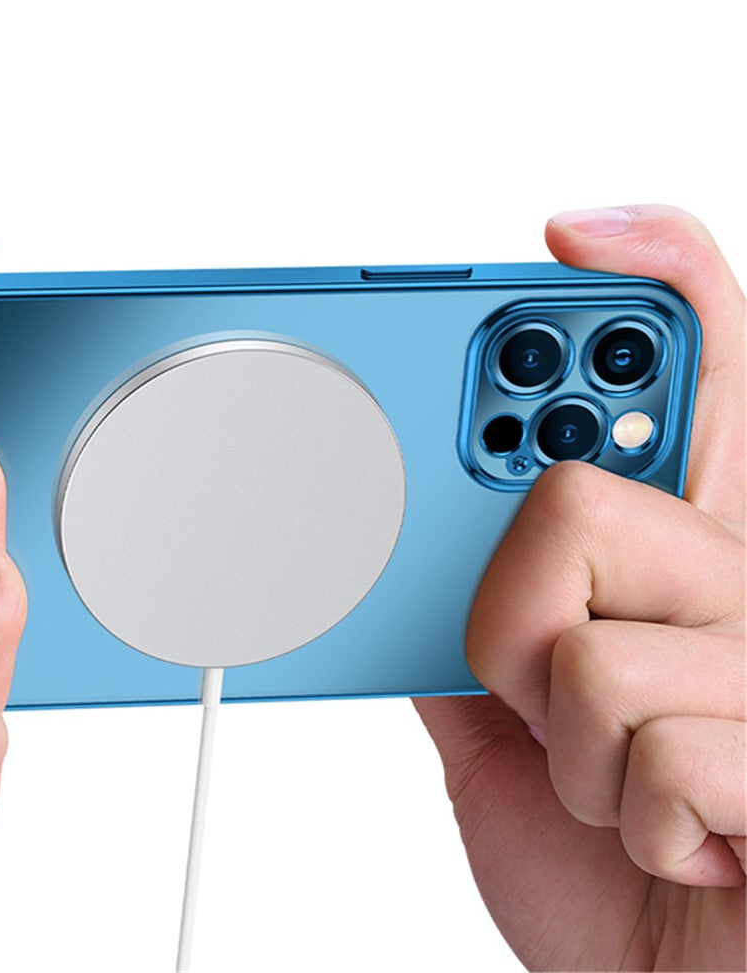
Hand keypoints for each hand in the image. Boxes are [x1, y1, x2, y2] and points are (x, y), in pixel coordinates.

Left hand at [415, 205, 744, 971]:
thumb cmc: (612, 876)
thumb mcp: (512, 744)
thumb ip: (471, 645)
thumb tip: (394, 569)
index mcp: (679, 559)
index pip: (696, 375)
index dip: (656, 283)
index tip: (577, 231)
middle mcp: (746, 578)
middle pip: (590, 480)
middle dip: (519, 589)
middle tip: (528, 665)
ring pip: (578, 624)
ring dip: (556, 736)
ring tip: (609, 790)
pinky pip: (636, 725)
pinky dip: (616, 807)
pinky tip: (677, 840)